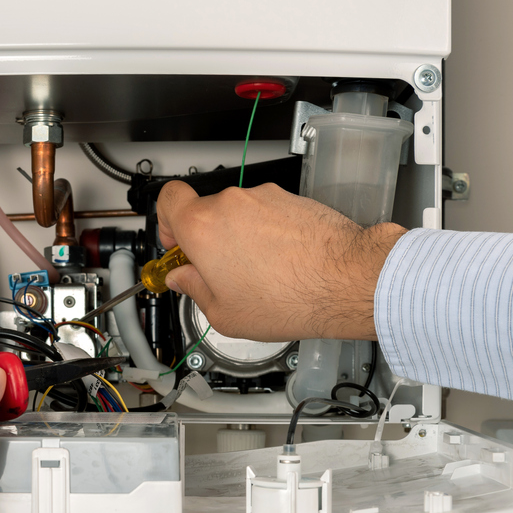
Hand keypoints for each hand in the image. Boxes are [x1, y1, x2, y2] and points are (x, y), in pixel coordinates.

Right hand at [156, 181, 407, 341]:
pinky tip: (281, 263)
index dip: (165, 222)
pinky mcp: (291, 199)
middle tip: (218, 271)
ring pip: (237, 214)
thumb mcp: (224, 314)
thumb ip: (194, 290)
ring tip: (258, 273)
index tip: (175, 245)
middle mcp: (230, 203)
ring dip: (240, 238)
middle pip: (204, 212)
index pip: (167, 200)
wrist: (346, 281)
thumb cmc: (289, 298)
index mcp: (202, 227)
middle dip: (207, 239)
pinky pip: (267, 214)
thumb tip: (184, 279)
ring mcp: (263, 198)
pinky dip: (268, 234)